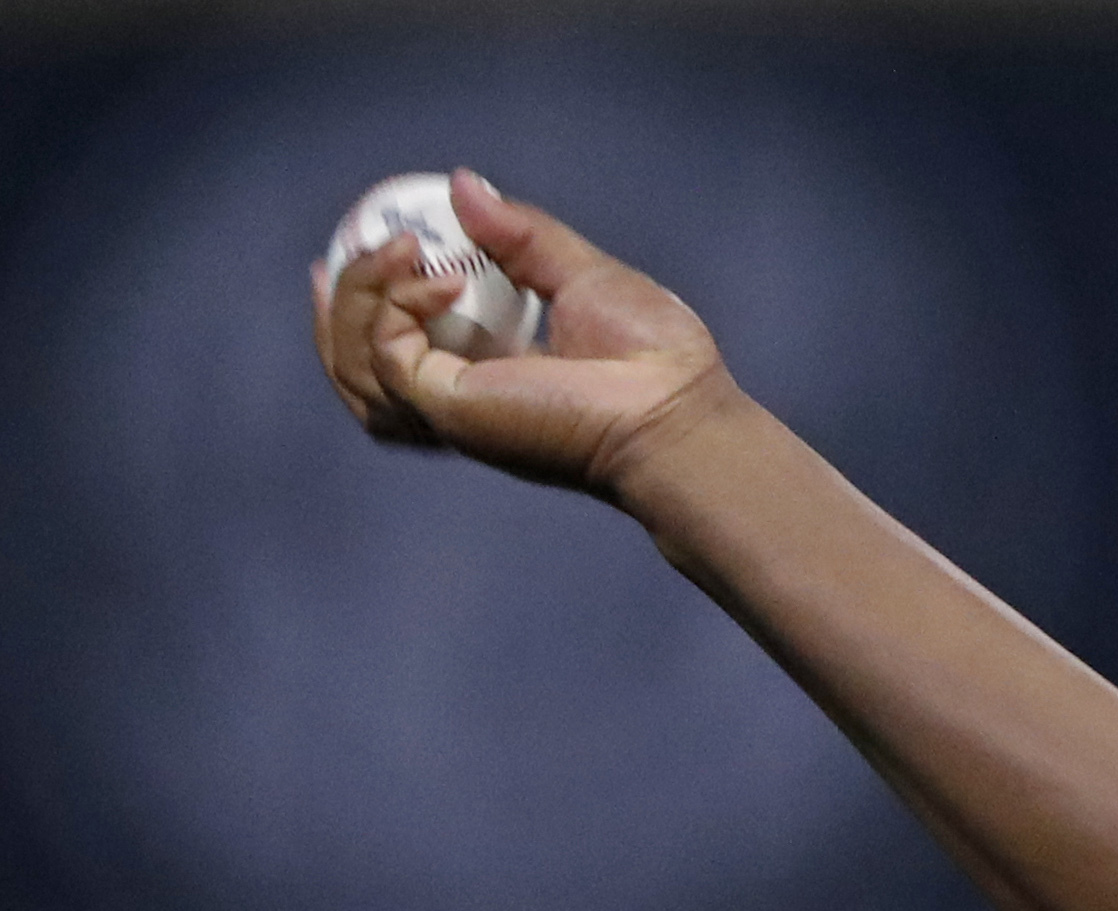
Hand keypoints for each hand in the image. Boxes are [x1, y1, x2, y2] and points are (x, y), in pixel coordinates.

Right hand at [309, 170, 737, 498]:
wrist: (676, 406)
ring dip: (357, 301)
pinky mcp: (449, 410)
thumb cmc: (653, 356)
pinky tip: (437, 278)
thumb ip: (520, 235)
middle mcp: (459, 403)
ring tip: (398, 249)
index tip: (355, 250)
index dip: (364, 308)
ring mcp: (449, 413)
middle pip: (357, 367)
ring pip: (355, 366)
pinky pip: (387, 354)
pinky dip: (393, 307)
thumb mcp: (579, 273)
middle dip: (340, 308)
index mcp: (486, 377)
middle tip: (336, 254)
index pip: (399, 353)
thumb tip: (462, 184)